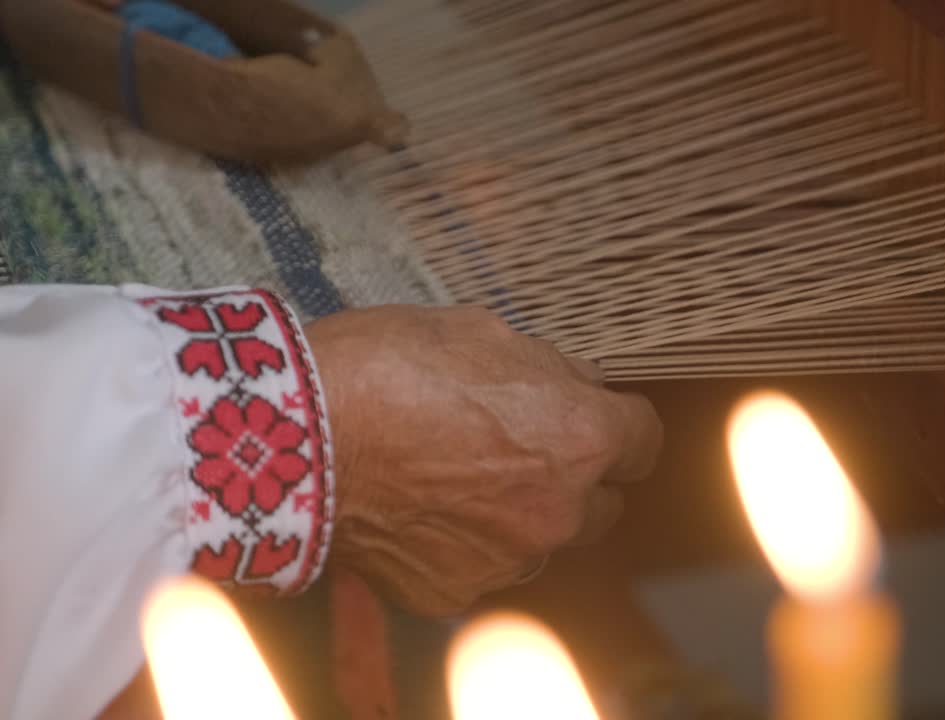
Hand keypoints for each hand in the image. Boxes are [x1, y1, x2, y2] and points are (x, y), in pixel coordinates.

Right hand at [305, 306, 661, 615]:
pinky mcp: (456, 590)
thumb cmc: (391, 367)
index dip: (617, 426)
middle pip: (602, 504)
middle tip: (520, 447)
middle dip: (575, 478)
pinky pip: (480, 567)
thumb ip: (550, 371)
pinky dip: (463, 544)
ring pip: (539, 540)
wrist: (301, 432)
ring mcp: (509, 559)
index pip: (644, 441)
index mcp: (582, 438)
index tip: (591, 418)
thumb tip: (576, 386)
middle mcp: (560, 510)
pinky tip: (422, 509)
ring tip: (456, 476)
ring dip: (518, 514)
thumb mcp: (485, 333)